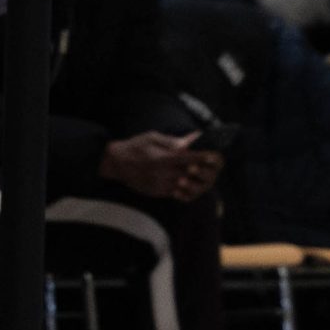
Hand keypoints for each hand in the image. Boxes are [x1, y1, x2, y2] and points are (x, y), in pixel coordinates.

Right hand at [100, 131, 220, 200]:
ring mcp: (159, 184)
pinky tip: (187, 182)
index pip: (189, 158)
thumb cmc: (134, 147)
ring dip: (195, 180)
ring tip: (201, 175)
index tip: (214, 155)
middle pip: (190, 173)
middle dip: (202, 169)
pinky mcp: (157, 192)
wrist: (115, 163)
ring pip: (185, 185)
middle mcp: (162, 173)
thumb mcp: (151, 137)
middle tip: (211, 166)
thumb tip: (190, 141)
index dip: (203, 157)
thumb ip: (171, 141)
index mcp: (162, 158)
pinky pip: (176, 192)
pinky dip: (185, 188)